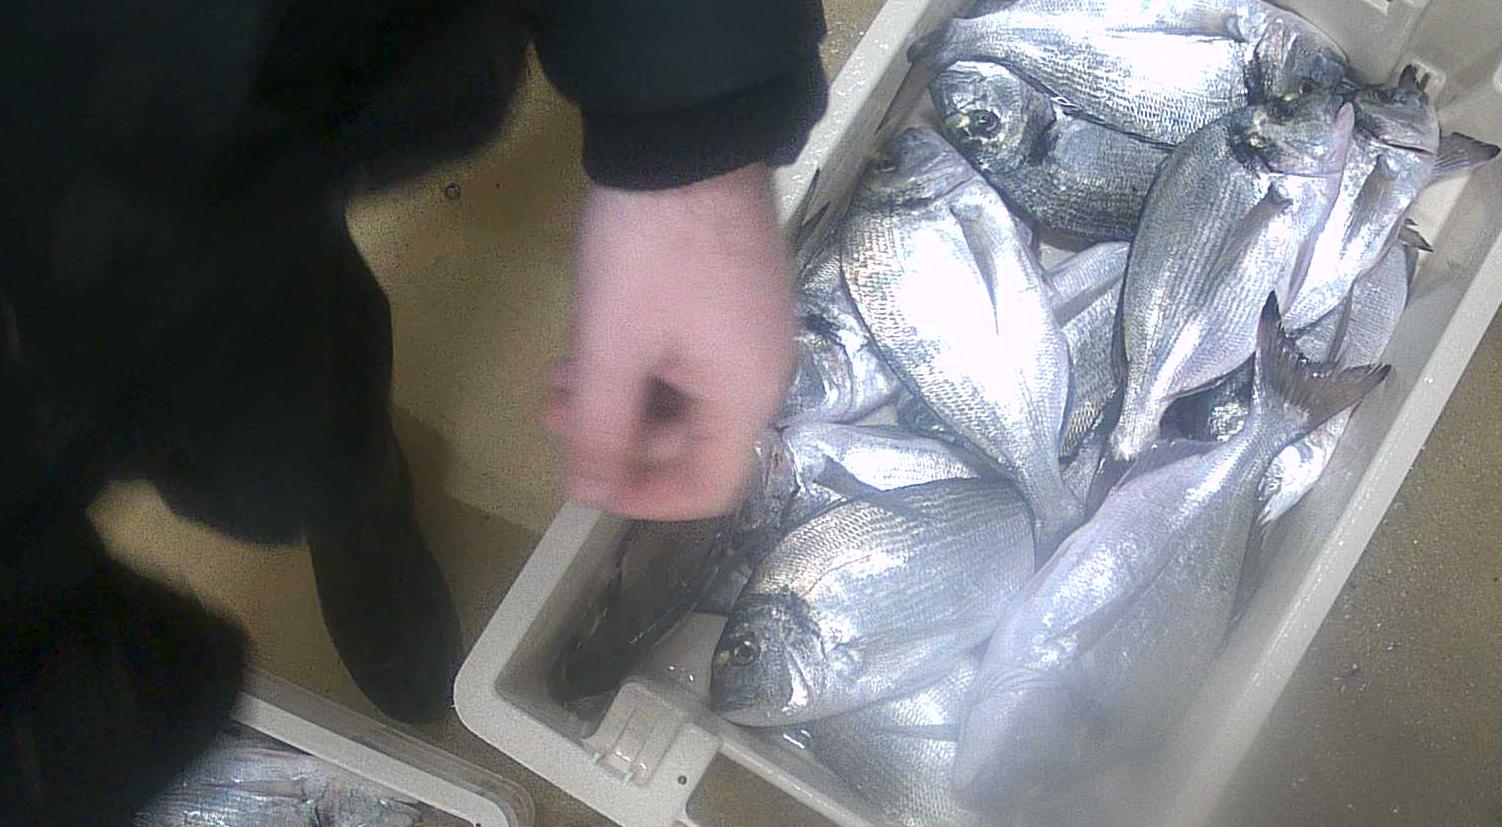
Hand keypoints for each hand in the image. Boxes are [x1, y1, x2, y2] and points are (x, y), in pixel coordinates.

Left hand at [545, 163, 794, 519]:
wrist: (688, 140)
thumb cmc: (649, 254)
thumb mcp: (612, 348)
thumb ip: (602, 432)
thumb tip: (591, 496)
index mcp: (745, 396)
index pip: (707, 487)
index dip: (644, 499)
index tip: (588, 482)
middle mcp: (760, 372)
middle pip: (691, 440)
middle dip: (618, 436)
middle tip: (555, 413)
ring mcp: (751, 329)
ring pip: (683, 394)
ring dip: (620, 397)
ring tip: (561, 378)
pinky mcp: (735, 294)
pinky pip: (690, 354)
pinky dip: (641, 360)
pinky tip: (594, 340)